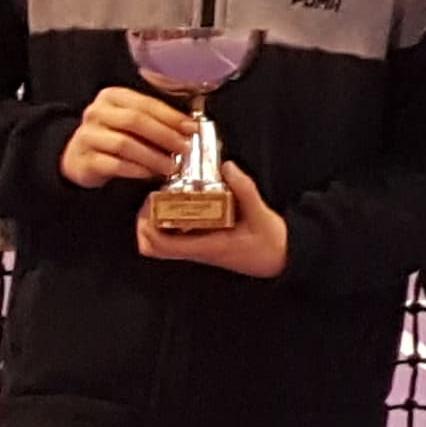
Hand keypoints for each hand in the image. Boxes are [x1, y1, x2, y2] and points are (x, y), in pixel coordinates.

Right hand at [62, 88, 194, 187]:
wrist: (80, 157)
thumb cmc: (115, 135)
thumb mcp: (133, 122)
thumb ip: (157, 120)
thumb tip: (190, 129)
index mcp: (113, 97)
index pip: (146, 103)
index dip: (172, 116)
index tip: (192, 128)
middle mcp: (97, 113)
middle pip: (135, 120)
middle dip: (165, 135)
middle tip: (185, 148)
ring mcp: (87, 136)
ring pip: (124, 144)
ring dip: (153, 156)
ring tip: (172, 166)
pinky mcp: (84, 160)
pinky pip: (114, 165)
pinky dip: (137, 170)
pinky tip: (151, 173)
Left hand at [132, 162, 291, 279]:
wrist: (281, 260)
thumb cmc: (271, 243)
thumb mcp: (261, 215)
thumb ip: (245, 190)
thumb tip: (227, 167)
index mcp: (206, 247)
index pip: (161, 243)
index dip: (147, 223)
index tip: (153, 198)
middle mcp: (197, 251)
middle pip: (151, 247)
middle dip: (144, 223)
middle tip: (153, 198)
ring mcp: (197, 249)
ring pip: (159, 244)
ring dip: (153, 223)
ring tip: (163, 199)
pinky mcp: (202, 244)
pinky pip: (173, 238)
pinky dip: (167, 223)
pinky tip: (181, 204)